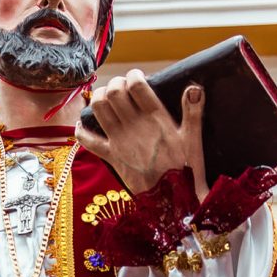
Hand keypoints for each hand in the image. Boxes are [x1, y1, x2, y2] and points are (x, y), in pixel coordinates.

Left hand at [76, 70, 206, 198]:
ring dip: (99, 97)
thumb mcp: (193, 140)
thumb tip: (194, 88)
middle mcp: (134, 126)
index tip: (137, 76)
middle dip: (116, 83)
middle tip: (122, 86)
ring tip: (107, 97)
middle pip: (114, 92)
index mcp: (156, 119)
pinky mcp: (111, 156)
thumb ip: (193, 112)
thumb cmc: (185, 171)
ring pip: (98, 108)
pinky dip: (81, 130)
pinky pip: (89, 141)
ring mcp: (119, 141)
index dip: (134, 75)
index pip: (137, 85)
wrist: (169, 201)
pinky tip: (82, 123)